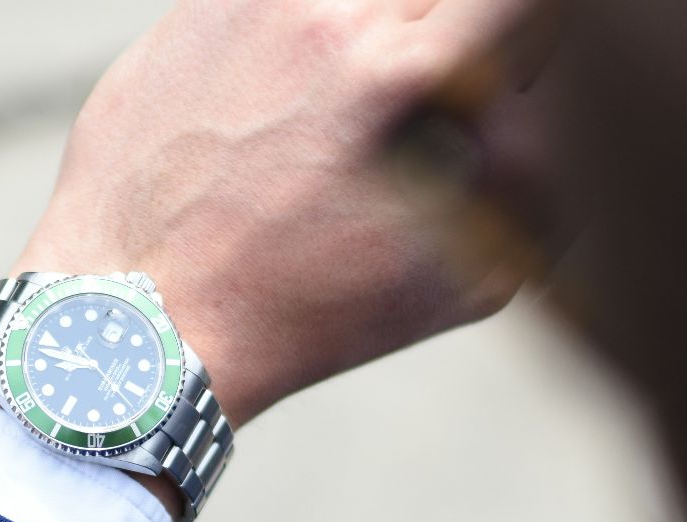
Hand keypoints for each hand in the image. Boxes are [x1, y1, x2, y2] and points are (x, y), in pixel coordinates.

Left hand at [0, 0, 537, 426]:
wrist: (145, 324)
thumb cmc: (306, 315)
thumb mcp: (466, 278)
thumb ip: (538, 177)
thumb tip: (541, 108)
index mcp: (411, 75)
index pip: (517, 6)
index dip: (523, 38)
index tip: (507, 74)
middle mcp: (332, 18)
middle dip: (442, 37)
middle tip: (414, 105)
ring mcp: (253, 4)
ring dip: (368, 34)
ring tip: (338, 113)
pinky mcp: (192, 9)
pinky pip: (274, 3)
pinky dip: (293, 40)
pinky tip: (269, 111)